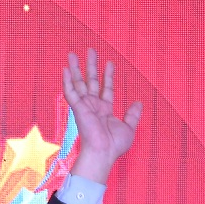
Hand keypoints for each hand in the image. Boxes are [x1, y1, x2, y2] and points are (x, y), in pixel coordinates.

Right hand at [63, 48, 142, 183]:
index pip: (106, 88)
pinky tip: (65, 69)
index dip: (108, 75)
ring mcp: (85, 106)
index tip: (109, 63)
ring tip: (73, 53)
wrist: (103, 153)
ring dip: (76, 68)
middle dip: (91, 65)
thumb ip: (133, 114)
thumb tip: (139, 102)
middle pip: (91, 81)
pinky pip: (70, 92)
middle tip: (90, 51)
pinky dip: (67, 81)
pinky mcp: (77, 109)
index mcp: (105, 110)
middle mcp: (93, 106)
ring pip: (79, 83)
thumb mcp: (129, 127)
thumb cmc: (115, 145)